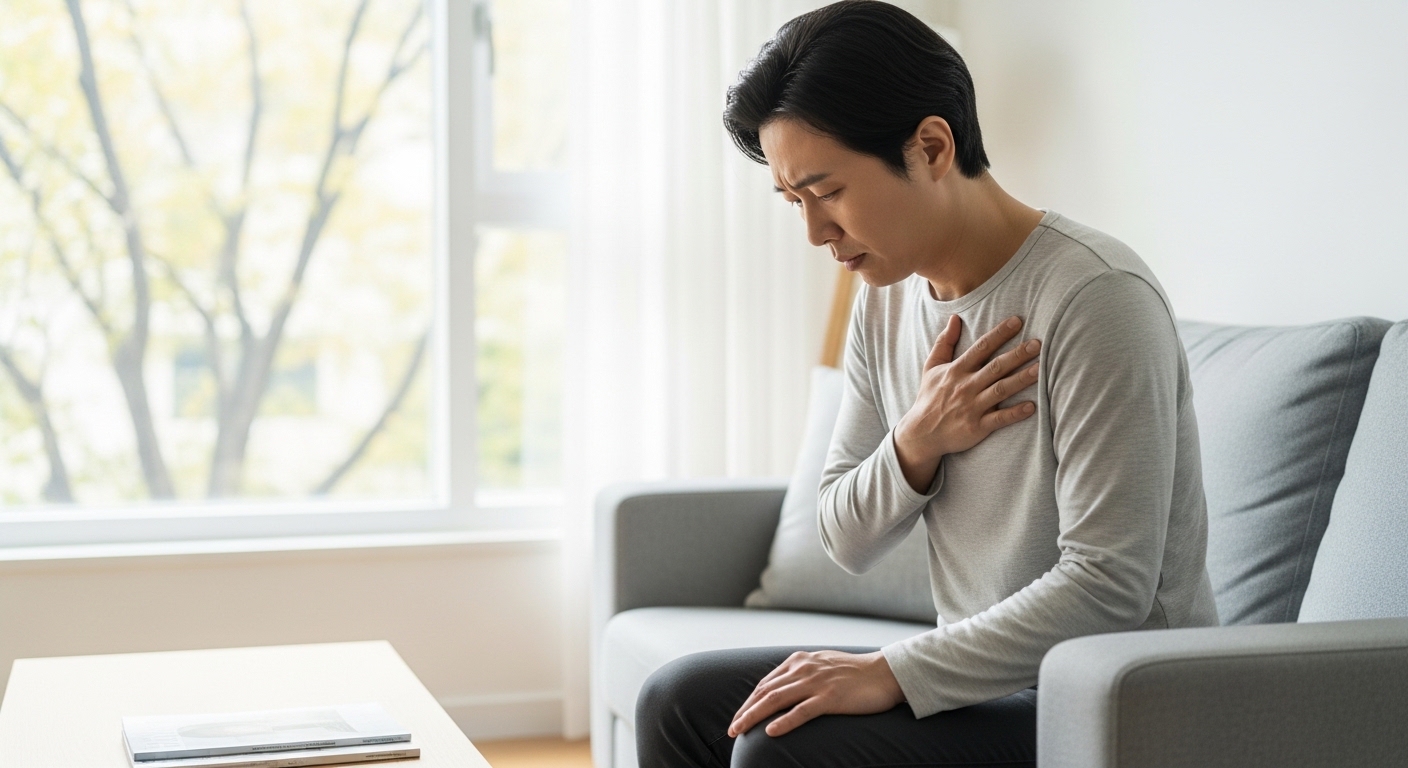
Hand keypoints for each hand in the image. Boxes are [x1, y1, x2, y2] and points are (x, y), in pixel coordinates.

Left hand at [727, 650, 903, 737]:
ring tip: (740, 731)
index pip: (766, 683)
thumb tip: (783, 687)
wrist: (885, 672)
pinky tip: (771, 731)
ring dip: (754, 716)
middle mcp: (804, 669)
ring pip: (776, 700)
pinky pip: (802, 711)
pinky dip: (784, 721)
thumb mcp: (822, 665)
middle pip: (765, 692)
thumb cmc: (855, 672)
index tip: (739, 717)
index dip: (749, 701)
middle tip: (732, 729)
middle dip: (745, 711)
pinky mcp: (830, 697)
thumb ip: (802, 673)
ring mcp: (816, 683)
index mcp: (799, 661)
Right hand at [894, 315, 1040, 492]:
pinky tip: (1032, 406)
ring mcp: (972, 407)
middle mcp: (965, 386)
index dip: (999, 334)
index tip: (1017, 321)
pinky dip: (1015, 413)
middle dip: (1017, 355)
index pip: (981, 348)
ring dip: (1021, 379)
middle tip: (1038, 344)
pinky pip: (999, 418)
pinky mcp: (977, 427)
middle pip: (995, 367)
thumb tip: (955, 318)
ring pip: (1001, 390)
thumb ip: (944, 342)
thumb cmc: (929, 398)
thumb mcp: (931, 367)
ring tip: (1040, 369)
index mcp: (956, 370)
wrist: (921, 433)